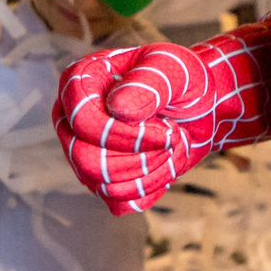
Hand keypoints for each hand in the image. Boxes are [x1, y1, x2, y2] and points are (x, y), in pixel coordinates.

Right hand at [53, 42, 220, 213]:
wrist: (199, 105)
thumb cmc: (180, 79)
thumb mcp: (171, 69)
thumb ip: (146, 83)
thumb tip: (117, 108)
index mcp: (79, 83)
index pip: (82, 122)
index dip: (124, 135)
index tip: (166, 129)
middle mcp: (71, 119)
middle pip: (85, 160)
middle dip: (139, 157)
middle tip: (171, 139)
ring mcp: (82, 150)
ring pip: (103, 184)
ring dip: (150, 171)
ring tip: (172, 147)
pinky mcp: (101, 178)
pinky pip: (117, 201)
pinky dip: (150, 188)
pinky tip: (164, 165)